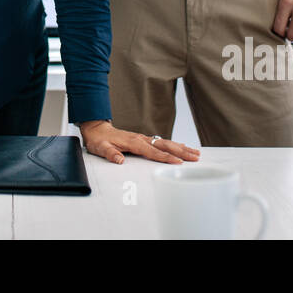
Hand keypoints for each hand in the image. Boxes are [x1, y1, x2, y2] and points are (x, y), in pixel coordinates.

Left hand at [78, 120, 199, 164]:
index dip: (165, 157)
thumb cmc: (99, 140)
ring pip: (166, 142)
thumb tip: (119, 160)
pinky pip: (162, 142)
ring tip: (195, 153)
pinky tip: (182, 147)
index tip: (177, 162)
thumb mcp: (101, 148)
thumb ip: (110, 154)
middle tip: (195, 157)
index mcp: (133, 142)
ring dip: (181, 147)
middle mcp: (141, 138)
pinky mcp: (144, 139)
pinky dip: (174, 145)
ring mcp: (144, 138)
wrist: (97, 130)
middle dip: (181, 151)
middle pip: (164, 145)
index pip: (152, 151)